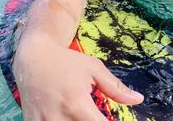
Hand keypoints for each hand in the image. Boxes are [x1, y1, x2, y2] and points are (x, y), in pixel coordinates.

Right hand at [13, 34, 143, 120]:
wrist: (33, 57)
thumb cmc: (66, 61)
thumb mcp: (93, 69)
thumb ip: (115, 88)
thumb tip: (138, 99)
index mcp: (77, 104)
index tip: (111, 119)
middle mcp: (59, 118)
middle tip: (94, 114)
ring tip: (81, 114)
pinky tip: (66, 115)